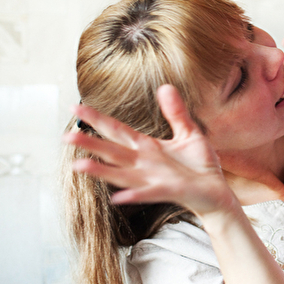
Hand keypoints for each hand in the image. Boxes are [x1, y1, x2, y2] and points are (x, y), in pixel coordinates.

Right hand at [63, 85, 234, 216]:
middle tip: (66, 136)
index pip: (118, 131)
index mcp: (148, 148)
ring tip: (79, 165)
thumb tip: (165, 86)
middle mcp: (145, 164)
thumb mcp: (189, 133)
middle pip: (113, 151)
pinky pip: (149, 193)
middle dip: (90, 143)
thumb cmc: (200, 166)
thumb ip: (175, 113)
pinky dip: (135, 194)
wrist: (216, 191)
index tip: (76, 106)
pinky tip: (119, 196)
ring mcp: (154, 179)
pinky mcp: (169, 191)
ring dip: (102, 171)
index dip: (98, 119)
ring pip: (123, 174)